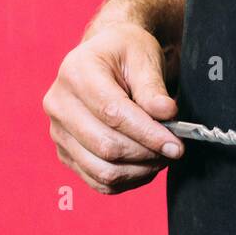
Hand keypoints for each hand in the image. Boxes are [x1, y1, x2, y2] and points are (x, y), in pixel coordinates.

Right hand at [44, 21, 183, 193]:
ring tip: (162, 156)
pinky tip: (145, 164)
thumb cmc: (126, 53)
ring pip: (102, 170)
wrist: (106, 58)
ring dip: (139, 170)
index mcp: (76, 72)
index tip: (177, 144)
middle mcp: (59, 104)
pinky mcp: (65, 153)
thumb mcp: (144, 57)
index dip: (148, 133)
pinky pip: (98, 181)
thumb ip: (153, 88)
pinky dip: (127, 180)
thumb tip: (166, 115)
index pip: (113, 113)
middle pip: (105, 146)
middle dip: (147, 153)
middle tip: (175, 149)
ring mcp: (58, 132)